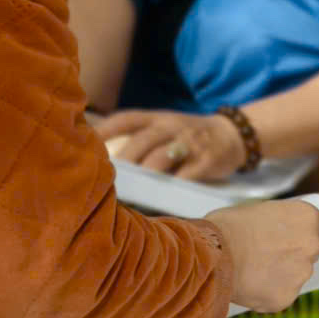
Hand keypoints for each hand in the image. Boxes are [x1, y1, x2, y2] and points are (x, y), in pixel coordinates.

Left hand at [98, 110, 246, 181]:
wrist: (233, 134)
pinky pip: (186, 175)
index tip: (85, 144)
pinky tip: (158, 199)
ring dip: (143, 175)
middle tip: (104, 179)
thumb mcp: (166, 127)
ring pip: (162, 157)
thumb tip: (103, 162)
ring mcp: (190, 143)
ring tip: (126, 192)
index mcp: (157, 118)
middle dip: (122, 160)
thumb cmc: (188, 136)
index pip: (126, 119)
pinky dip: (171, 187)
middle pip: (142, 141)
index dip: (104, 130)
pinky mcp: (206, 160)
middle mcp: (171, 127)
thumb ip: (140, 140)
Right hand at [208, 199, 318, 313]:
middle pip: (312, 253)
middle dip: (295, 255)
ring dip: (281, 275)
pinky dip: (268, 293)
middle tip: (267, 255)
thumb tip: (281, 229)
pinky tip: (248, 285)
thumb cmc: (226, 227)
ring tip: (252, 270)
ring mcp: (301, 274)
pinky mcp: (286, 298)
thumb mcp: (258, 211)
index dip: (318, 233)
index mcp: (306, 218)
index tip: (308, 236)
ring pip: (296, 276)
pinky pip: (281, 295)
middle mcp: (311, 246)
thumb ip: (280, 222)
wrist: (209, 256)